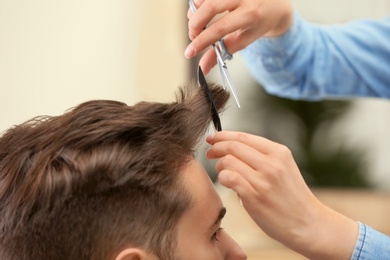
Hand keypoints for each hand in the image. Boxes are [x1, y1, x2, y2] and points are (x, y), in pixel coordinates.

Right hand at [185, 0, 293, 74]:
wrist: (276, 2)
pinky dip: (199, 2)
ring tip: (197, 23)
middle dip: (195, 24)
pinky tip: (203, 10)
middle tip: (193, 36)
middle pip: (210, 7)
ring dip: (195, 12)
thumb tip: (202, 69)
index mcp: (251, 14)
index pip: (221, 28)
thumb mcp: (244, 40)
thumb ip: (222, 53)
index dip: (202, 41)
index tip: (190, 52)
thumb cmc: (260, 22)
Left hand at [206, 131, 357, 258]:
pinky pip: (229, 178)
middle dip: (216, 147)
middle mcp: (272, 163)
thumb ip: (260, 157)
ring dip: (219, 166)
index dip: (223, 135)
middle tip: (210, 153)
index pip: (243, 136)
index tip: (212, 138)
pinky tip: (227, 182)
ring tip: (223, 173)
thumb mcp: (283, 168)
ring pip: (228, 161)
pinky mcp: (255, 197)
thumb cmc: (291, 196)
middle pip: (233, 146)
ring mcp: (263, 180)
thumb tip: (230, 149)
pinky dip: (223, 178)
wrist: (308, 223)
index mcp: (279, 152)